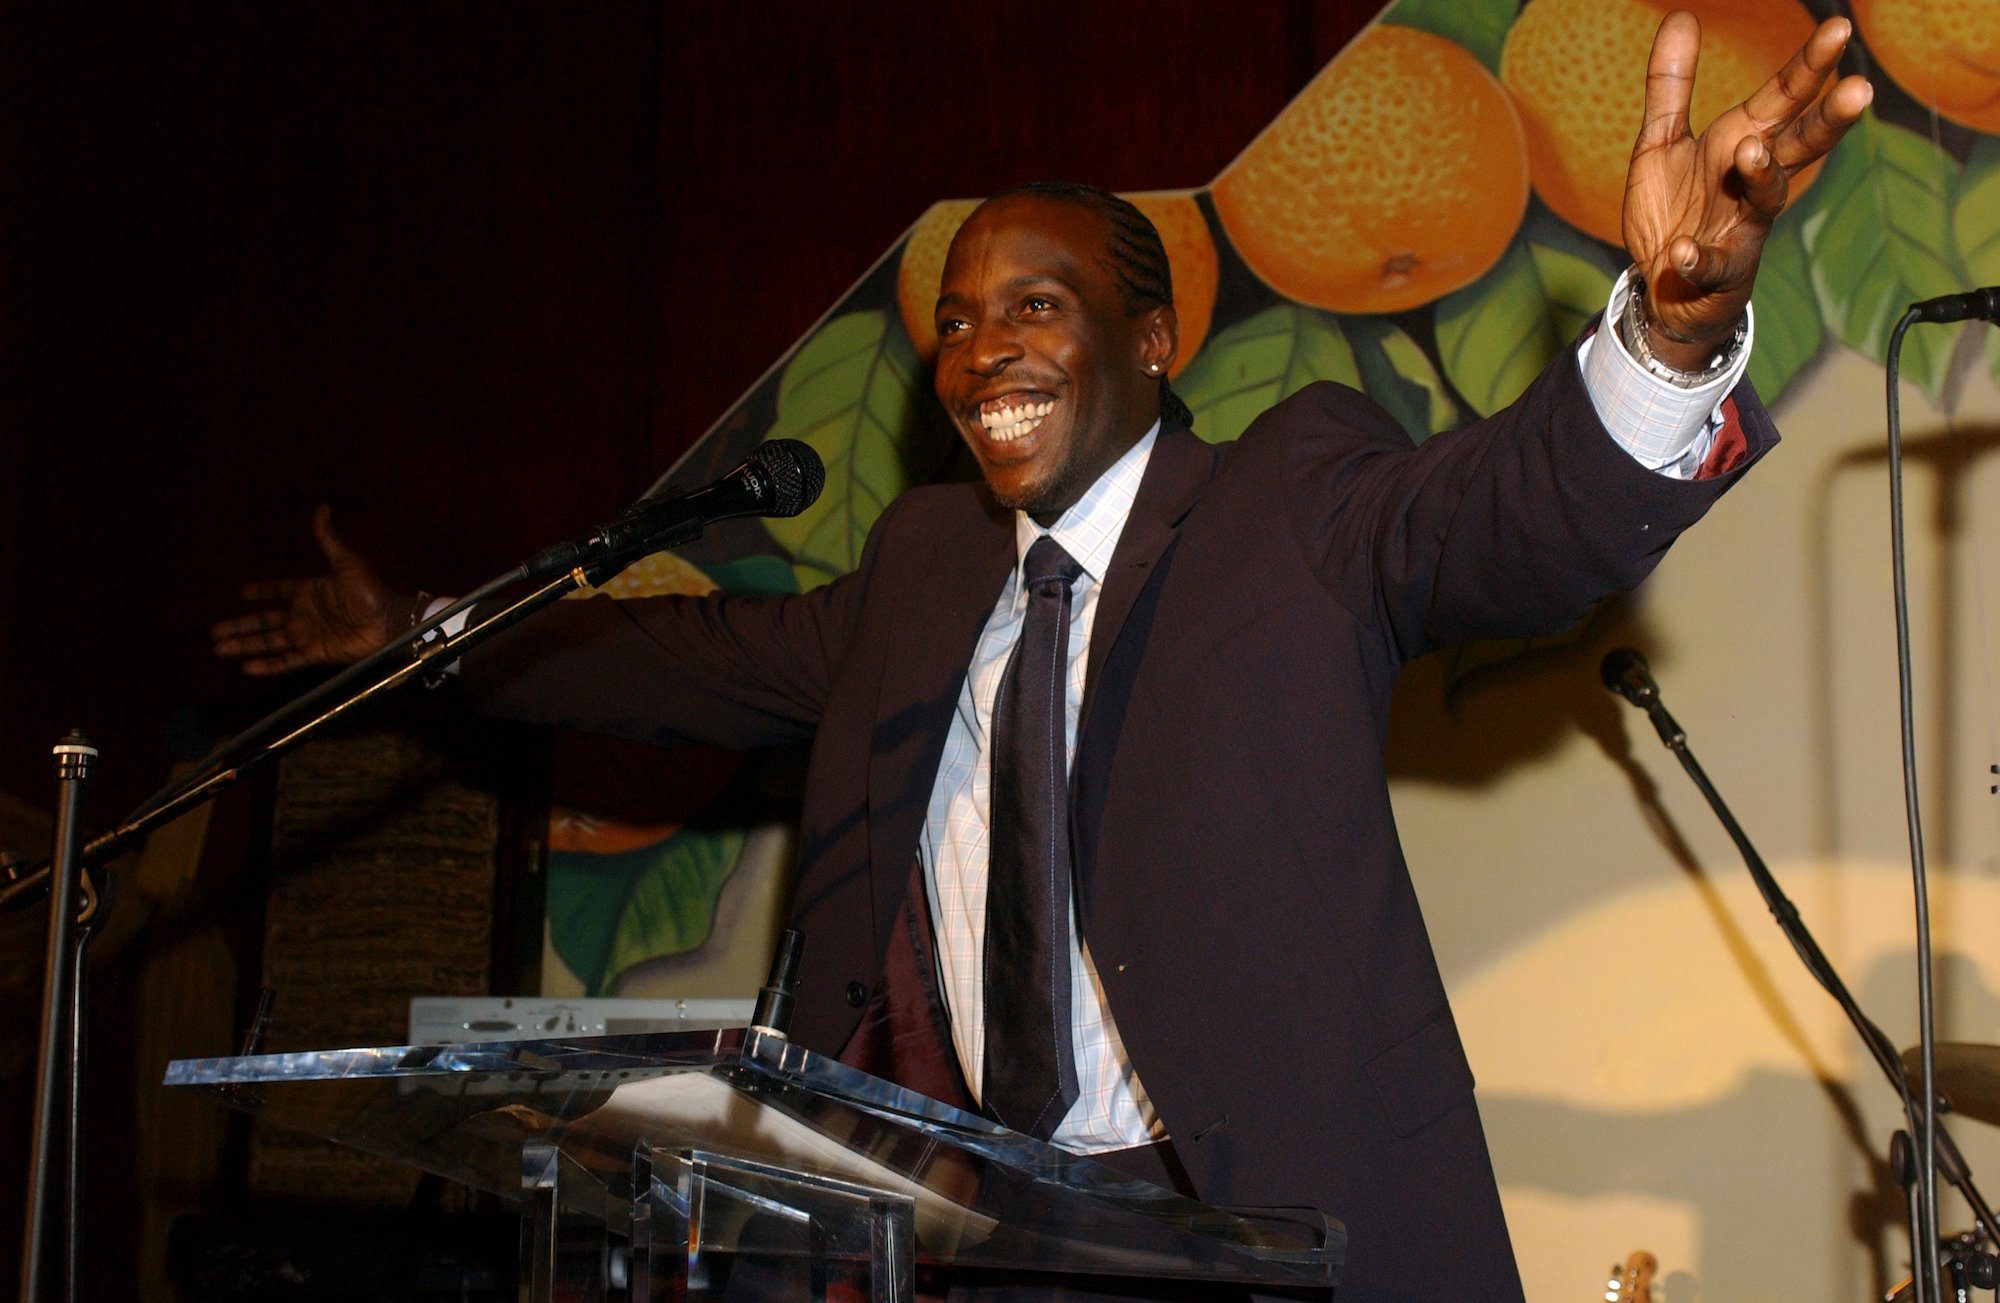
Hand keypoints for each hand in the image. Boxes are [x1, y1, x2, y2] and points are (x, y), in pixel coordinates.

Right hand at [211, 505, 410, 674]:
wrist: (388, 622)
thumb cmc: (371, 592)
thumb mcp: (346, 562)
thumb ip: (328, 539)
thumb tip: (322, 508)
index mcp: (308, 592)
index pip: (278, 592)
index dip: (262, 592)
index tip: (242, 593)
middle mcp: (304, 615)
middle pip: (264, 621)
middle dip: (240, 626)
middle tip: (214, 631)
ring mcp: (308, 635)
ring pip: (268, 642)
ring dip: (244, 645)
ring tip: (218, 648)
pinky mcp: (316, 653)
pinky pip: (286, 661)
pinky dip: (267, 665)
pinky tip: (246, 668)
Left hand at [1622, 12, 1872, 369]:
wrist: (1667, 286)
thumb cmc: (1676, 208)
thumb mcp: (1663, 141)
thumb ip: (1671, 86)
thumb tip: (1681, 15)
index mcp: (1746, 141)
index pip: (1786, 97)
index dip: (1811, 65)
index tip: (1839, 29)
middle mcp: (1755, 181)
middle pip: (1802, 145)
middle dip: (1829, 120)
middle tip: (1859, 91)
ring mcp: (1741, 227)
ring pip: (1768, 199)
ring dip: (1763, 175)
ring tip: (1750, 151)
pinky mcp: (1716, 271)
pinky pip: (1708, 263)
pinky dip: (1697, 257)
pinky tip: (1683, 250)